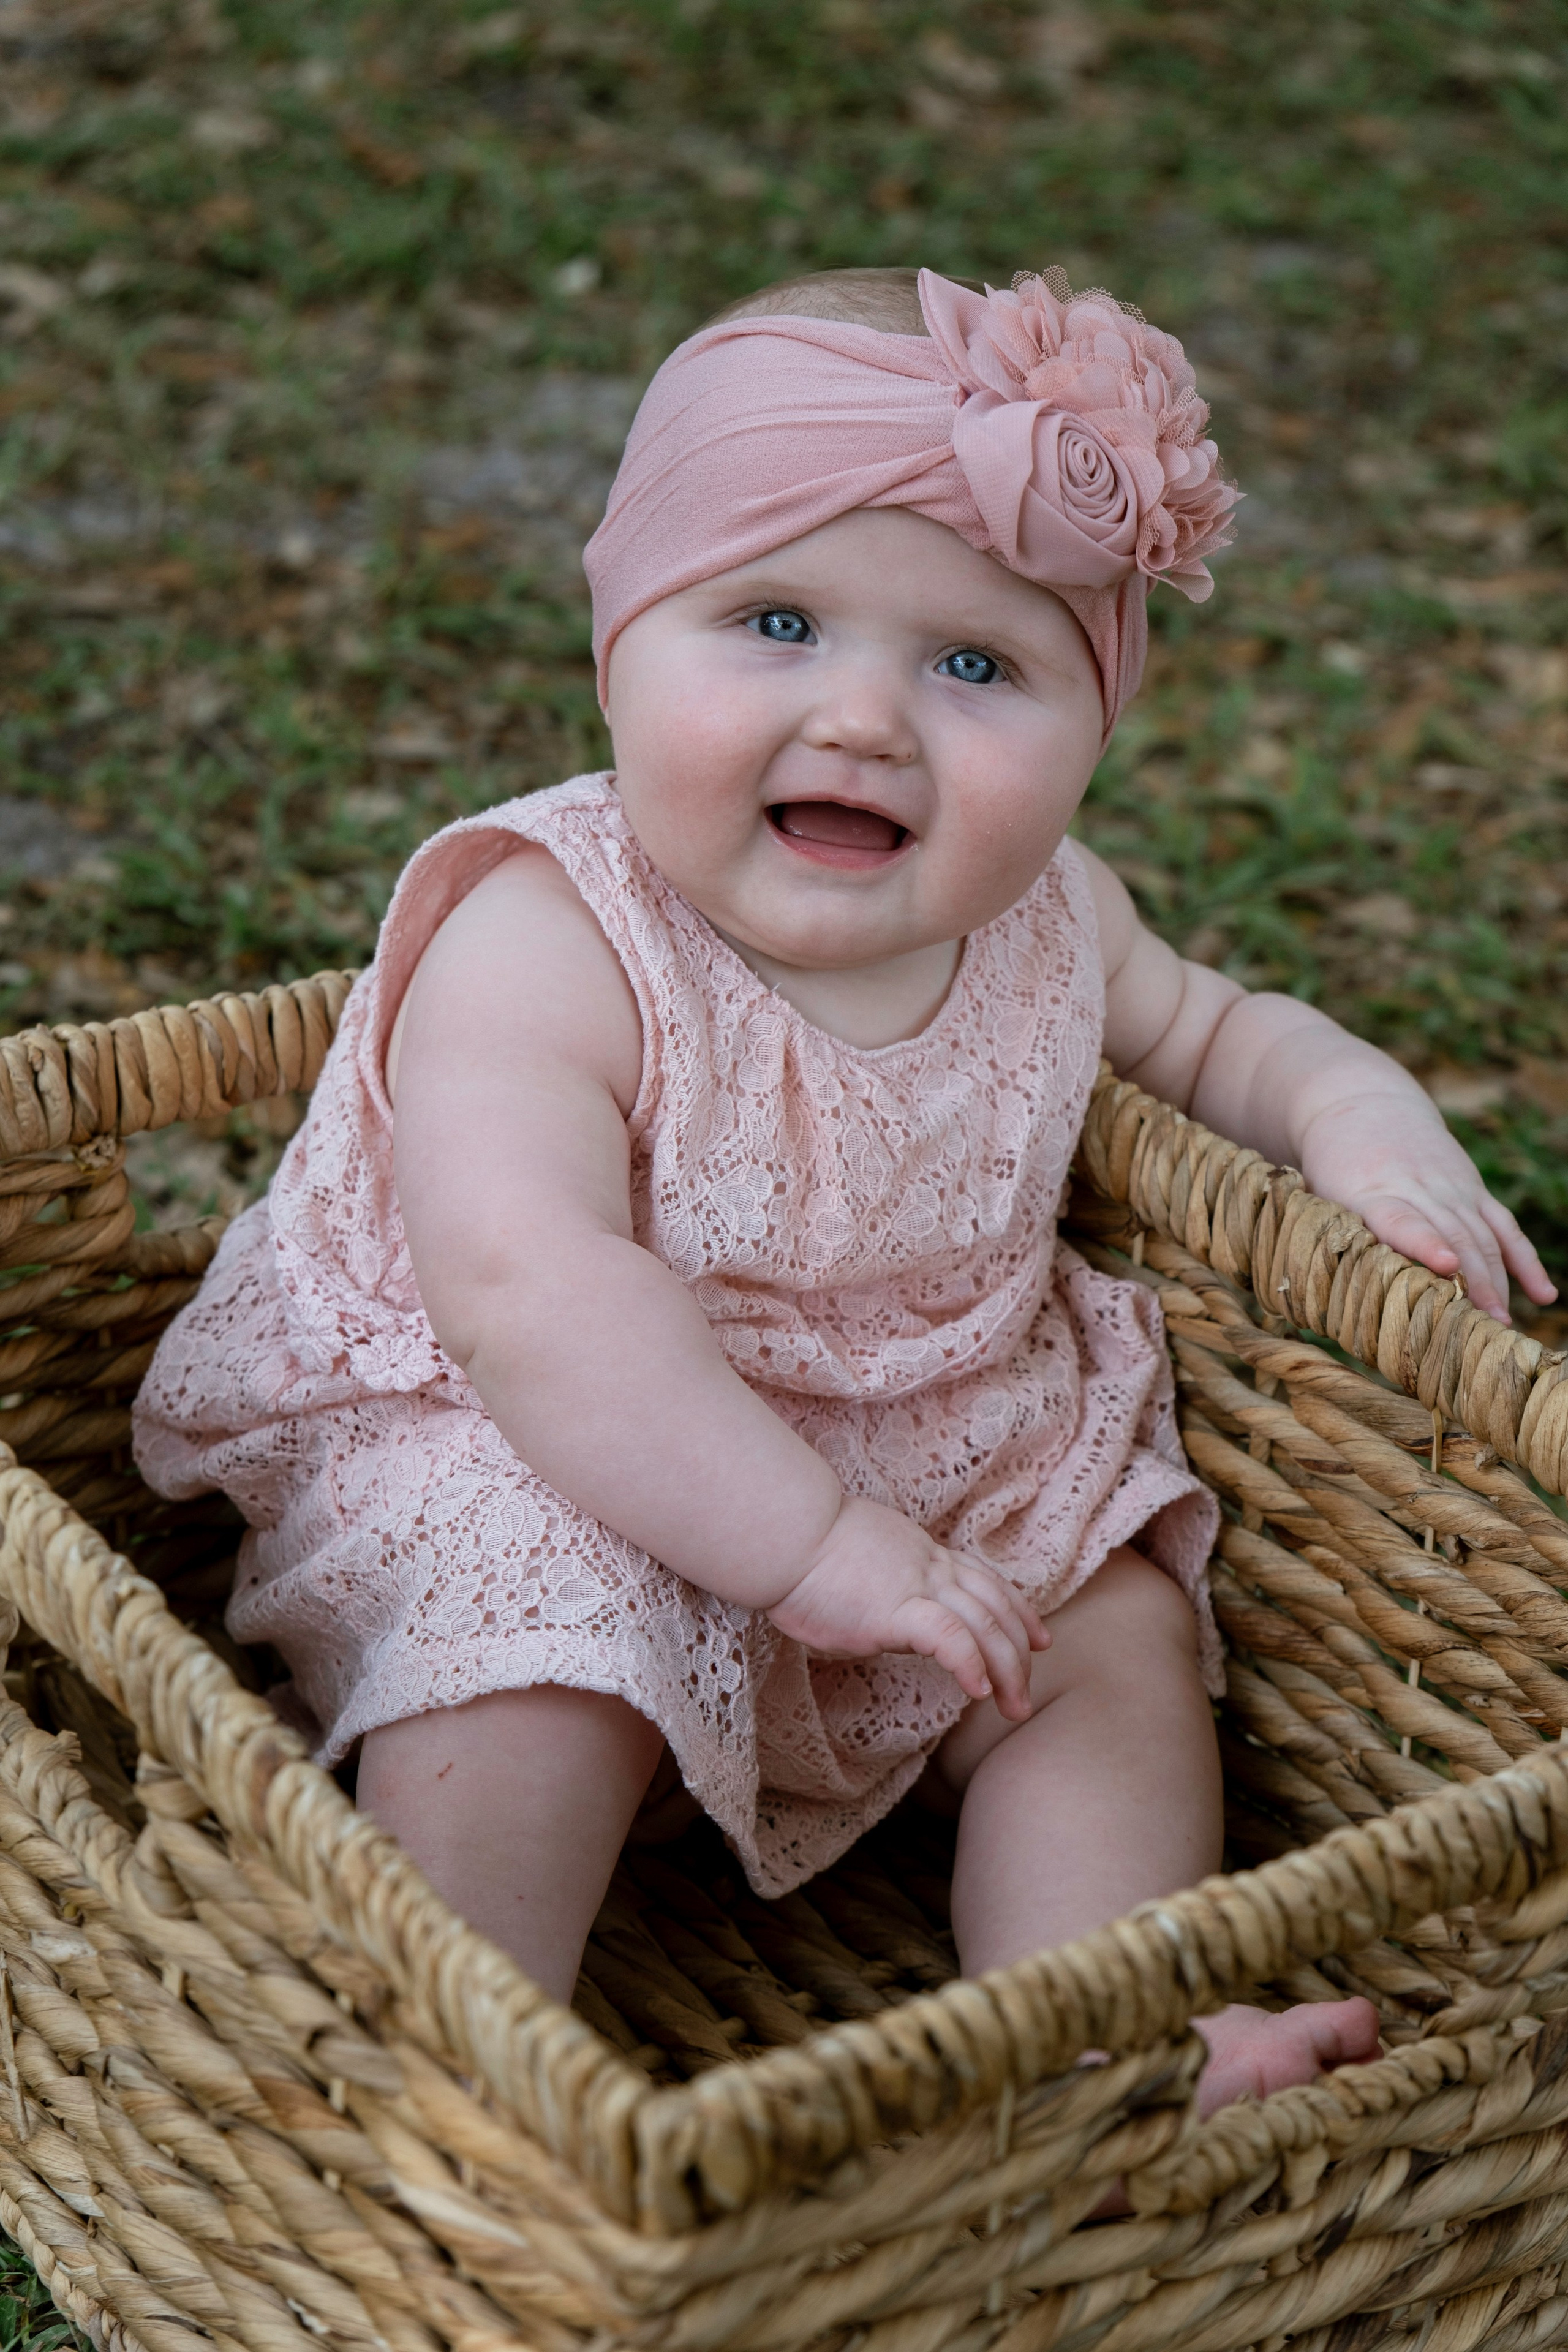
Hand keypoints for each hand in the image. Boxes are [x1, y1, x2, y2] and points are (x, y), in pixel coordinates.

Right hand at [765, 1496, 1048, 1718]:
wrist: (784, 1533)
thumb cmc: (804, 1550)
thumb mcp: (861, 1561)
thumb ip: (885, 1584)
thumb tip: (885, 1611)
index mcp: (922, 1554)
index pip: (985, 1581)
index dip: (1018, 1611)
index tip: (1038, 1638)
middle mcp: (930, 1567)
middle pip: (995, 1607)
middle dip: (1020, 1652)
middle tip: (1026, 1693)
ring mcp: (917, 1586)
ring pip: (984, 1625)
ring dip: (1007, 1670)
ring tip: (1013, 1708)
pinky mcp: (896, 1610)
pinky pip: (949, 1638)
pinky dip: (970, 1664)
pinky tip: (976, 1692)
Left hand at [1298, 1088, 1555, 1324]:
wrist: (1362, 1106)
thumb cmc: (1333, 1168)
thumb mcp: (1322, 1197)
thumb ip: (1335, 1238)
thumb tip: (1331, 1299)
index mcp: (1373, 1191)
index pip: (1402, 1218)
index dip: (1425, 1242)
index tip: (1447, 1265)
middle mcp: (1418, 1187)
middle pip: (1453, 1235)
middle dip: (1473, 1281)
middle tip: (1485, 1325)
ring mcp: (1451, 1186)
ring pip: (1481, 1235)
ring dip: (1497, 1280)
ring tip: (1503, 1322)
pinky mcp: (1472, 1188)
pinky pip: (1503, 1226)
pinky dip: (1524, 1260)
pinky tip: (1543, 1293)